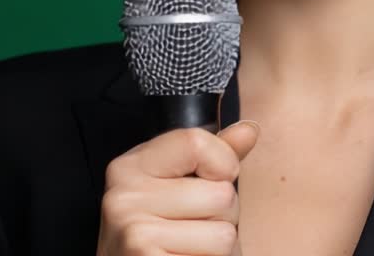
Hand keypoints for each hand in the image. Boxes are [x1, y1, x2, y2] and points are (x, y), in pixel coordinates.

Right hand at [95, 120, 260, 255]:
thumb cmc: (162, 238)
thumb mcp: (182, 188)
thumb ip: (215, 157)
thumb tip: (249, 130)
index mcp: (130, 167)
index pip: (196, 142)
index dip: (222, 165)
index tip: (210, 183)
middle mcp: (124, 196)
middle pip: (221, 194)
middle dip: (223, 217)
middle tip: (194, 231)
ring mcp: (134, 233)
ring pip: (224, 233)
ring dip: (219, 248)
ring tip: (192, 249)